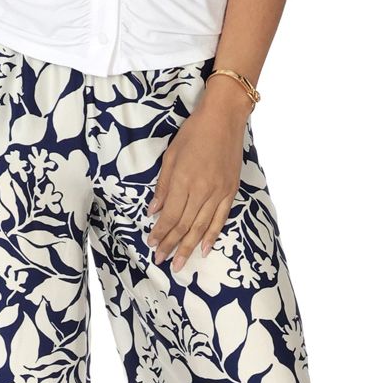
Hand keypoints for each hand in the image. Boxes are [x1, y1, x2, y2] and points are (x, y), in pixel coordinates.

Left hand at [146, 78, 250, 272]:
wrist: (224, 119)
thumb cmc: (193, 132)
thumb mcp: (171, 155)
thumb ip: (163, 185)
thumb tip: (154, 210)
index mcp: (183, 179)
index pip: (170, 215)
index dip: (160, 232)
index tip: (152, 244)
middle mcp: (202, 189)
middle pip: (184, 225)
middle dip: (171, 245)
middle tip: (161, 260)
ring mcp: (219, 191)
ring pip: (202, 227)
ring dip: (189, 247)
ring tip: (179, 264)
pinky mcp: (231, 190)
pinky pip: (220, 219)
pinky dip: (212, 236)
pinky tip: (204, 249)